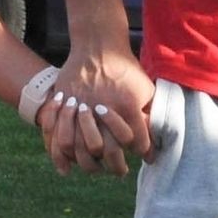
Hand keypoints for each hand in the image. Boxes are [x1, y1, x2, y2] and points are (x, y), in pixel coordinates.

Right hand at [39, 44, 152, 176]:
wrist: (98, 46)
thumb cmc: (125, 68)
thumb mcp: (144, 88)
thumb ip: (149, 113)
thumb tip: (160, 135)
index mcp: (127, 106)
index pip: (137, 142)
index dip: (142, 153)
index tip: (144, 157)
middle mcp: (103, 110)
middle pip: (109, 152)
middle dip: (116, 167)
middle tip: (120, 171)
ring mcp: (80, 108)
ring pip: (81, 149)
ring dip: (90, 164)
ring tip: (96, 169)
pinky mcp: (64, 106)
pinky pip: (58, 136)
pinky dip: (59, 156)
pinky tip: (66, 168)